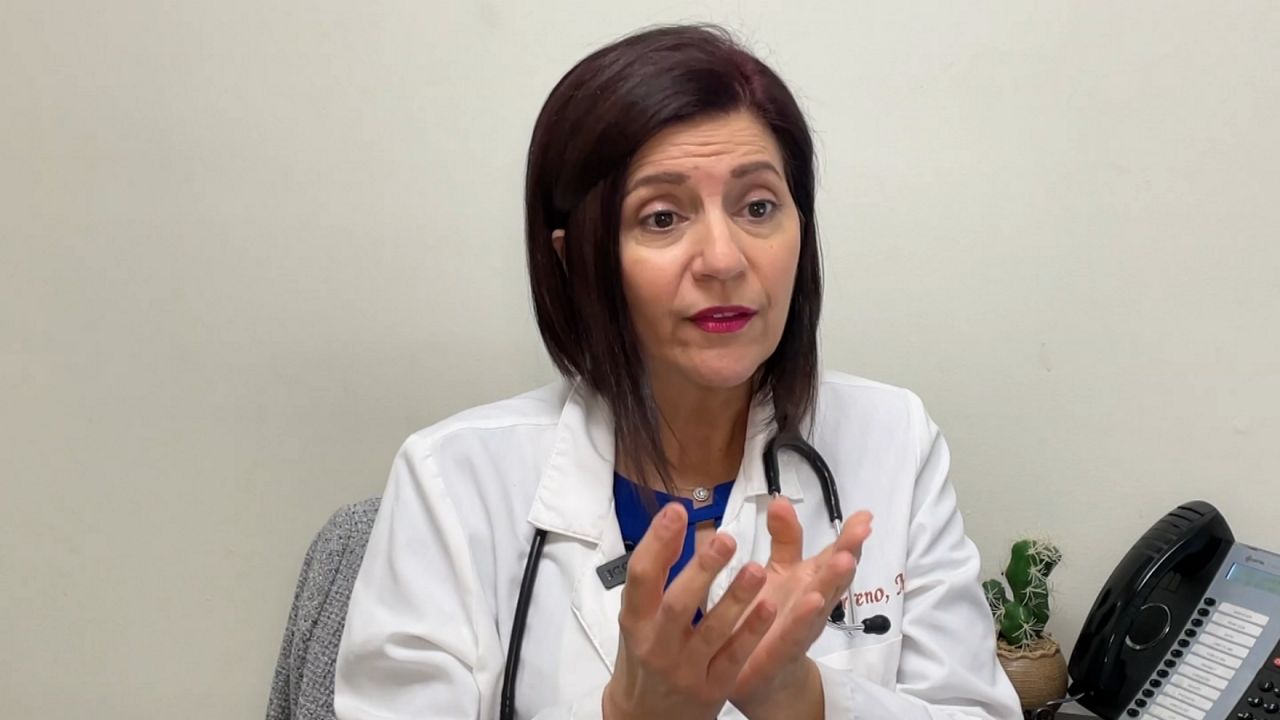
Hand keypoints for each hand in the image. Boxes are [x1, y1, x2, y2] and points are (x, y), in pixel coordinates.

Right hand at [603, 503, 777, 719]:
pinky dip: (752, 632)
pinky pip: (734, 656)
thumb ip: (656, 573)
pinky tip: (770, 607)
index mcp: (635, 620)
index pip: (641, 577)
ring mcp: (685, 669)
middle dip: (701, 571)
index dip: (657, 542)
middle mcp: (656, 645)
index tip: (677, 512)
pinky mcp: (711, 688)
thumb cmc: (644, 655)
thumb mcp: (638, 615)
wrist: (645, 717)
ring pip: (713, 632)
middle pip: (678, 604)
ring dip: (735, 599)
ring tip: (756, 570)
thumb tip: (673, 521)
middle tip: (725, 539)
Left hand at [728, 498, 872, 717]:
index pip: (835, 555)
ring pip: (821, 603)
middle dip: (848, 553)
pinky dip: (804, 617)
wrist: (763, 675)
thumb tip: (782, 500)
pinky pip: (795, 634)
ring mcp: (801, 627)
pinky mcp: (781, 651)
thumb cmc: (773, 617)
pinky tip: (813, 600)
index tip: (865, 517)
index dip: (850, 537)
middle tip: (861, 531)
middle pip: (834, 576)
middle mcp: (812, 603)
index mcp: (812, 580)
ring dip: (834, 582)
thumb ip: (785, 537)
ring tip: (846, 560)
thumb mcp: (780, 571)